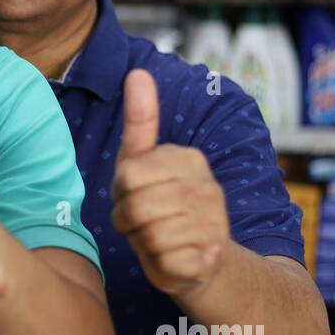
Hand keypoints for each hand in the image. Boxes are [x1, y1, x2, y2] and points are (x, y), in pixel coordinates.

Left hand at [111, 69, 230, 296]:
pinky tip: (170, 256)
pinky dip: (156, 262)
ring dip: (141, 241)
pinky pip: (160, 260)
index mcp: (190, 160)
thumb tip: (137, 72)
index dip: (121, 191)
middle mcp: (208, 188)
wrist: (204, 260)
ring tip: (156, 236)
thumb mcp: (145, 162)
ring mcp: (213, 225)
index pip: (129, 174)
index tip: (134, 194)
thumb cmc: (164, 205)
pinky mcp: (210, 258)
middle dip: (127, 219)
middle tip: (143, 221)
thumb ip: (142, 120)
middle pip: (134, 206)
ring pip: (146, 235)